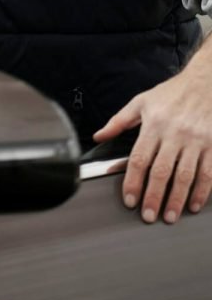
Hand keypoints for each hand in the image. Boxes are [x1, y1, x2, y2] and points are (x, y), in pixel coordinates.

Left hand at [94, 38, 211, 223]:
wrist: (205, 82)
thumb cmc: (171, 93)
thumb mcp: (141, 102)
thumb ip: (118, 121)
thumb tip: (99, 136)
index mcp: (154, 124)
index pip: (140, 158)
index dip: (133, 181)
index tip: (129, 199)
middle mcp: (175, 133)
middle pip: (162, 171)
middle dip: (154, 197)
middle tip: (148, 216)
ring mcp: (196, 141)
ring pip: (185, 176)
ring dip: (177, 199)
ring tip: (169, 217)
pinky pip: (208, 173)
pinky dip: (201, 192)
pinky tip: (193, 204)